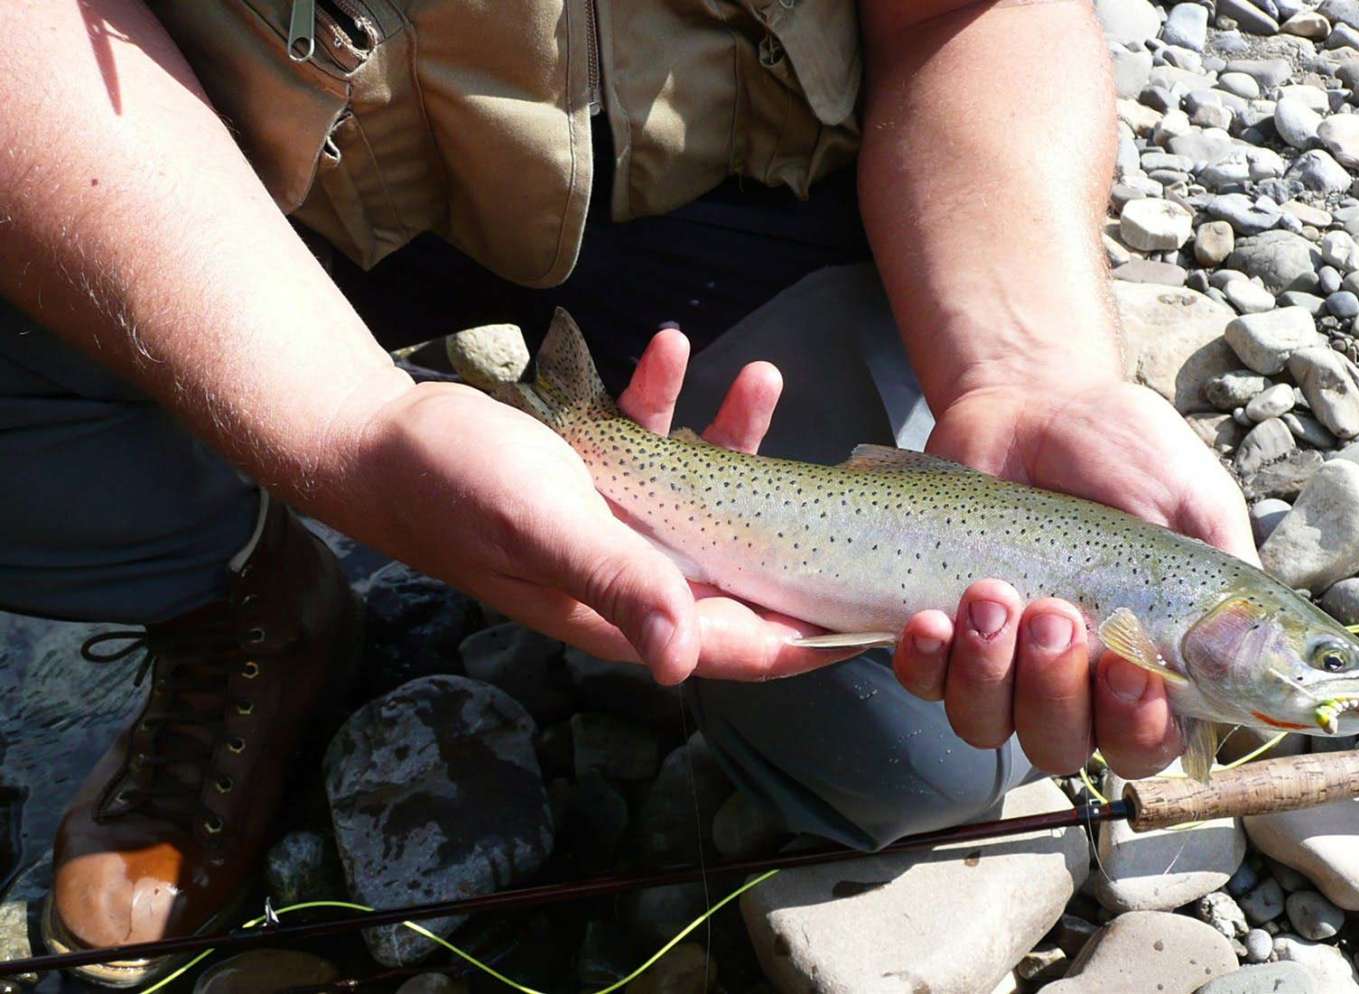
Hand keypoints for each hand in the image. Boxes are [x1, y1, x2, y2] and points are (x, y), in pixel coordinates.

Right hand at [340, 329, 848, 685]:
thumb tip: (683, 664)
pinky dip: (668, 402)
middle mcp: (633, 579)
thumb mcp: (546, 529)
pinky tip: (669, 348)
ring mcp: (619, 529)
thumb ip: (619, 584)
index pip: (741, 644)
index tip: (877, 604)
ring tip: (762, 375)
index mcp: (626, 612)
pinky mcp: (599, 481)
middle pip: (741, 569)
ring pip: (707, 496)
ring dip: (736, 437)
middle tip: (846, 473)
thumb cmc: (456, 488)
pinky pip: (655, 446)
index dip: (811, 632)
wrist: (379, 438)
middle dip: (796, 524)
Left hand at [890, 378, 1257, 777]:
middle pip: (1061, 745)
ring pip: (987, 724)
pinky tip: (934, 618)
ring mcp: (1001, 663)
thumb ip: (1227, 586)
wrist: (1033, 399)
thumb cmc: (1124, 452)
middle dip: (1053, 689)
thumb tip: (1256, 661)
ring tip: (992, 592)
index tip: (1127, 670)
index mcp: (1146, 665)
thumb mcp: (1194, 505)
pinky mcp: (941, 635)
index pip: (1145, 744)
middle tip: (1054, 611)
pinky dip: (926, 660)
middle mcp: (1072, 681)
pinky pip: (923, 683)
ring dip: (987, 670)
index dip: (1134, 728)